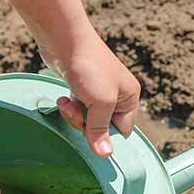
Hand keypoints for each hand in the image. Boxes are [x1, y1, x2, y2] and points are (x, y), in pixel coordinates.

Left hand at [43, 28, 140, 156]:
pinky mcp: (81, 87)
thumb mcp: (100, 103)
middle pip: (103, 127)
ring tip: (67, 103)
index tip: (91, 135)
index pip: (123, 131)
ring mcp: (98, 91)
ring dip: (75, 115)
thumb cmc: (88, 67)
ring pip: (87, 119)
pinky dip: (69, 106)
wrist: (63, 38)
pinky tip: (63, 98)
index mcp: (130, 98)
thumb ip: (100, 129)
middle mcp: (117, 95)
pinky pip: (77, 108)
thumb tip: (105, 155)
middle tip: (77, 112)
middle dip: (86, 124)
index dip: (107, 137)